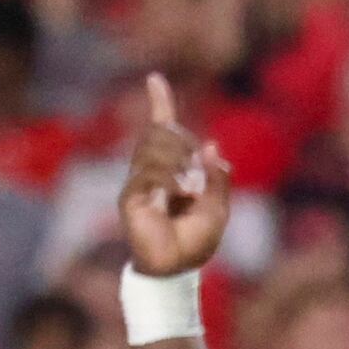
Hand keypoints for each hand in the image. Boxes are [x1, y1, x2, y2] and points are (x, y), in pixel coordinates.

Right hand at [120, 75, 236, 278]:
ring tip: (190, 192)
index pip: (162, 130)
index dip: (160, 103)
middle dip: (183, 147)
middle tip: (196, 181)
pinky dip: (170, 180)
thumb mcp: (218, 207)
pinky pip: (150, 173)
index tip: (155, 79)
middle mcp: (150, 172)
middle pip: (162, 134)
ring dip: (180, 166)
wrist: (176, 269)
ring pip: (156, 149)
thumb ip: (216, 177)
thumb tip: (211, 145)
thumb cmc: (195, 242)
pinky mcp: (130, 197)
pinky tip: (181, 195)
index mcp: (171, 170)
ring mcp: (139, 183)